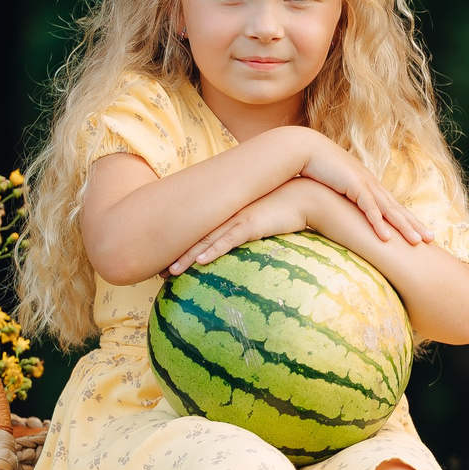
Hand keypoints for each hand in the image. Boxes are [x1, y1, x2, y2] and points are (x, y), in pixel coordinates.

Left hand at [171, 180, 325, 274]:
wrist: (309, 197)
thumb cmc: (289, 209)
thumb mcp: (264, 221)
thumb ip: (252, 232)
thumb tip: (247, 248)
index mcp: (229, 213)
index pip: (200, 232)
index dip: (182, 247)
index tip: (168, 261)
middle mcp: (229, 214)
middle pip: (196, 236)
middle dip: (176, 254)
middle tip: (159, 272)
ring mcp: (239, 218)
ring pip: (206, 240)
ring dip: (187, 257)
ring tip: (170, 272)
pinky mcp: (252, 224)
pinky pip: (228, 240)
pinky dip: (212, 251)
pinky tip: (199, 261)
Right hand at [300, 138, 431, 246]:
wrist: (307, 149)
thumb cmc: (318, 168)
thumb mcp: (336, 185)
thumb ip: (344, 196)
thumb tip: (346, 210)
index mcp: (369, 185)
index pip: (393, 206)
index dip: (407, 219)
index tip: (420, 232)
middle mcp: (372, 185)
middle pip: (398, 209)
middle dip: (415, 225)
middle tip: (431, 240)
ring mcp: (365, 184)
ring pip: (389, 210)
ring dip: (404, 227)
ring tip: (417, 242)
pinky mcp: (354, 186)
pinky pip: (369, 209)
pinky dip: (378, 223)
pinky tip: (387, 238)